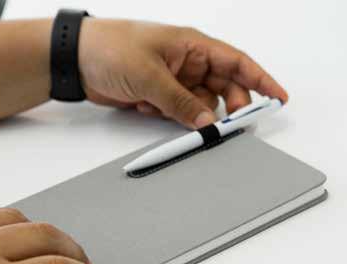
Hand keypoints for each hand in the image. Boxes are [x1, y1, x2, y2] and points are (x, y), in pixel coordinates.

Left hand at [79, 19, 287, 128]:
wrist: (77, 60)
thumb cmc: (111, 49)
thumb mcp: (150, 76)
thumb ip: (181, 101)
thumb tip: (208, 122)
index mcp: (192, 46)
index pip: (237, 62)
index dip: (261, 80)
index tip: (278, 98)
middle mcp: (187, 63)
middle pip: (223, 88)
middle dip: (226, 106)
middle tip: (225, 125)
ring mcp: (174, 81)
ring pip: (199, 104)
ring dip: (190, 114)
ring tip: (167, 112)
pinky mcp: (159, 96)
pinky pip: (177, 112)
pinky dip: (169, 116)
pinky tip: (146, 106)